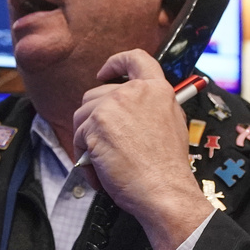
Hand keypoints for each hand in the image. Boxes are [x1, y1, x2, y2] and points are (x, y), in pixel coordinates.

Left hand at [73, 50, 213, 249]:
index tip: (105, 73)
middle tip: (107, 144)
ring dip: (87, 139)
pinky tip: (101, 171)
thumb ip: (150, 107)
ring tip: (105, 162)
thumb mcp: (171, 124)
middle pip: (97, 94)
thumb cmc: (167, 168)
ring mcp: (112, 106)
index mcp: (156, 90)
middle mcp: (133, 92)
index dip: (117, 63)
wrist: (164, 191)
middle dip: (95, 119)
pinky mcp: (95, 125)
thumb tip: (131, 106)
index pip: (135, 58)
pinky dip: (84, 158)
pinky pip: (78, 138)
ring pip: (83, 116)